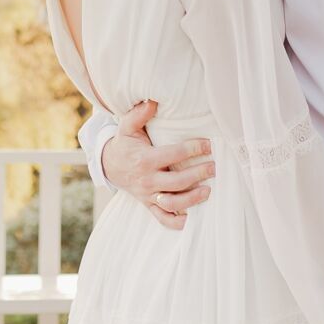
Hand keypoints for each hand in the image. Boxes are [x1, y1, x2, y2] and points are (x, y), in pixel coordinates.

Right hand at [100, 100, 214, 231]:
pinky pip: (163, 219)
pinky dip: (178, 222)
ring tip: (208, 191)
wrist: (109, 165)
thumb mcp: (127, 126)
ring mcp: (148, 195)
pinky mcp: (149, 205)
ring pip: (172, 203)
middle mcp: (147, 180)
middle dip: (198, 174)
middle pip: (177, 182)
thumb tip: (153, 101)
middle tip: (214, 168)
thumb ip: (139, 113)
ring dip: (192, 199)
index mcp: (145, 159)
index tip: (209, 145)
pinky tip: (194, 218)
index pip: (174, 154)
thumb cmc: (124, 143)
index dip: (193, 148)